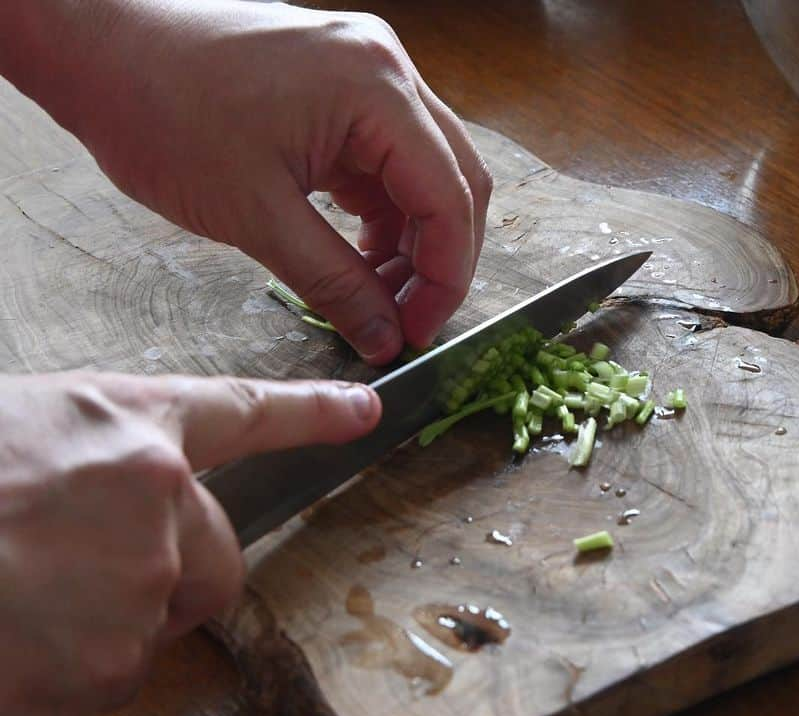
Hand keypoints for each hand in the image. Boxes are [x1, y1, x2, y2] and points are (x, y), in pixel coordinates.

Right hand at [0, 372, 380, 715]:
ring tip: (17, 597)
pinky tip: (12, 636)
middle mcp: (157, 496)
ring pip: (155, 623)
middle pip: (219, 559)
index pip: (245, 410)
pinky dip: (66, 673)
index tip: (362, 411)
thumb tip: (134, 498)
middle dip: (170, 577)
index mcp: (128, 425)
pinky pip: (111, 677)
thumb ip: (95, 462)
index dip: (312, 410)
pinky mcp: (109, 660)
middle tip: (74, 571)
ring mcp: (140, 580)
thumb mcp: (22, 437)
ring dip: (99, 626)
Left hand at [1, 0, 490, 363]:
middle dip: (438, 260)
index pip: (450, 195)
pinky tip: (358, 255)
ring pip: (424, 172)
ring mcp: (367, 73)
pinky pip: (386, 159)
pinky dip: (382, 213)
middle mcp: (387, 69)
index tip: (419, 331)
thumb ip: (333, 282)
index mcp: (376, 88)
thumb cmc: (160, 113)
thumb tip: (383, 338)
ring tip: (375, 296)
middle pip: (454, 179)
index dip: (446, 276)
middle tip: (405, 321)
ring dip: (411, 239)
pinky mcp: (342, 87)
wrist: (99, 48)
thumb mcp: (255, 214)